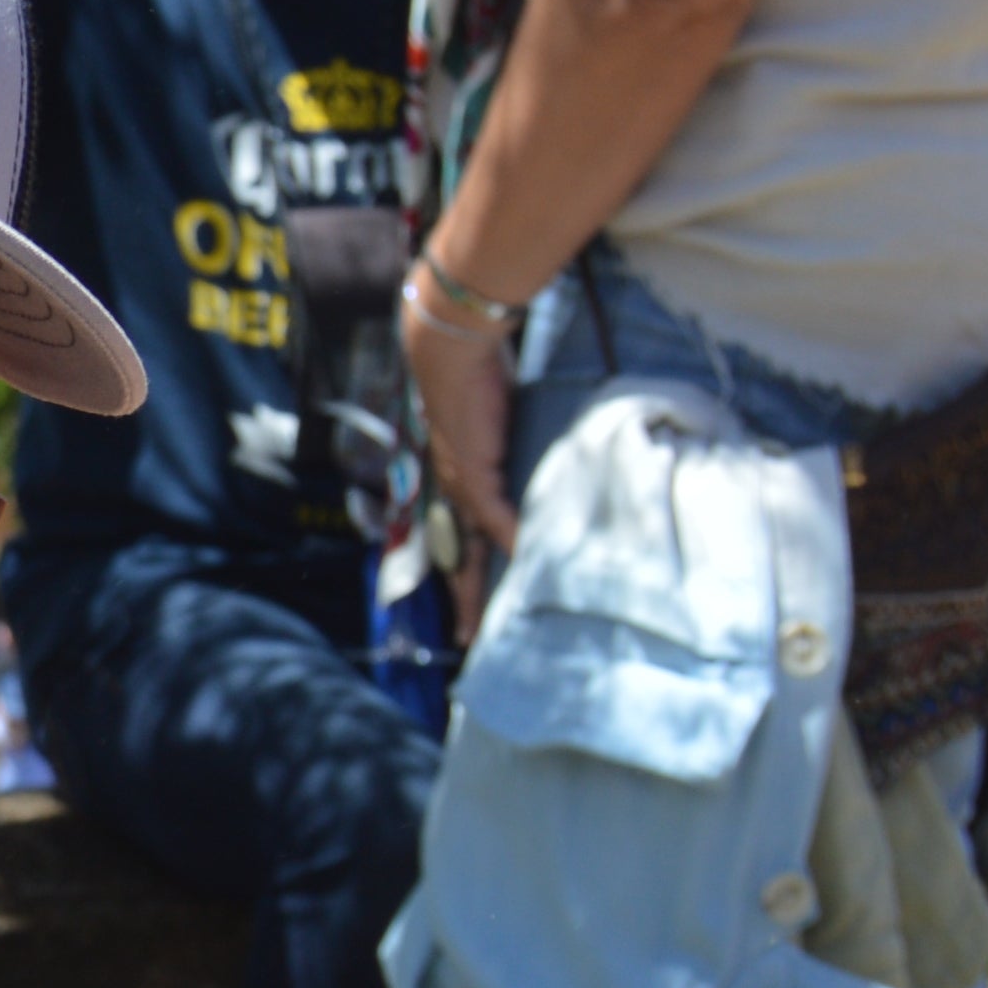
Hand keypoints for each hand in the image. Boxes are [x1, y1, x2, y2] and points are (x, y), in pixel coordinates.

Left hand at [399, 274, 520, 598]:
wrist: (454, 348)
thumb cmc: (477, 380)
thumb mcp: (501, 427)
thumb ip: (512, 458)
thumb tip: (534, 484)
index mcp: (458, 480)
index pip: (462, 535)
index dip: (466, 572)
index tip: (467, 608)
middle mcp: (453, 487)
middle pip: (457, 554)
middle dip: (463, 597)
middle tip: (466, 638)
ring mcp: (460, 480)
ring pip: (465, 545)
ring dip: (473, 585)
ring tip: (479, 623)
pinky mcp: (474, 467)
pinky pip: (490, 512)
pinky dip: (505, 535)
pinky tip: (518, 559)